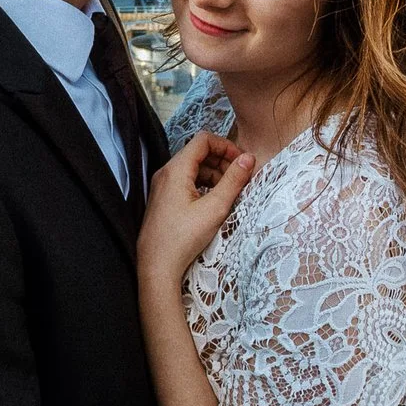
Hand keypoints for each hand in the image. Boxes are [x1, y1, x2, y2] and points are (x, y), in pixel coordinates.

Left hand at [139, 132, 255, 284]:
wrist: (157, 266)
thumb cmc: (183, 238)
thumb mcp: (215, 208)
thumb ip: (233, 180)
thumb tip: (248, 159)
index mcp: (176, 169)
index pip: (203, 140)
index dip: (226, 146)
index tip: (242, 161)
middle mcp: (166, 173)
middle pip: (198, 153)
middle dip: (222, 161)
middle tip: (240, 177)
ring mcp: (162, 186)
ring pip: (193, 168)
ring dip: (214, 174)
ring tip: (230, 191)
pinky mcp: (163, 200)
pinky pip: (186, 182)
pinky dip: (203, 185)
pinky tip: (214, 201)